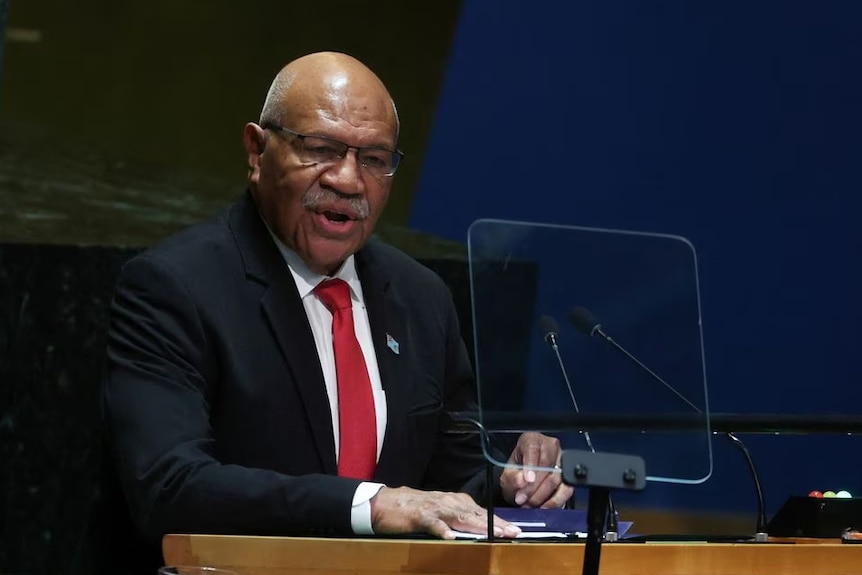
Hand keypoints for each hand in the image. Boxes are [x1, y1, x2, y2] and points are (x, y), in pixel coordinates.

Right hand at [370, 486, 521, 539]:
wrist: (385, 503)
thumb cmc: (414, 508)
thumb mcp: (440, 511)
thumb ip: (457, 518)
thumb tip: (478, 528)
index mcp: (454, 501)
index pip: (481, 512)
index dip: (499, 520)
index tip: (515, 529)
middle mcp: (448, 502)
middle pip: (476, 514)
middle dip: (496, 523)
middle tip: (513, 532)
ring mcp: (434, 508)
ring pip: (460, 516)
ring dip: (478, 525)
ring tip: (494, 534)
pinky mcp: (419, 515)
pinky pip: (433, 523)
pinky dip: (442, 529)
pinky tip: (451, 537)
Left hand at [500, 432, 573, 507]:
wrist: (523, 484)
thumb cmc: (517, 475)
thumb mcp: (507, 475)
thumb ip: (512, 478)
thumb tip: (522, 480)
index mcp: (532, 440)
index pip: (533, 448)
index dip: (530, 465)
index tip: (527, 480)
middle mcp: (550, 447)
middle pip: (547, 465)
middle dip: (534, 486)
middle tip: (523, 499)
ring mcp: (562, 461)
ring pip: (558, 478)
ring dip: (544, 496)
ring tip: (531, 505)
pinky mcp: (569, 477)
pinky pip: (567, 490)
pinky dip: (555, 501)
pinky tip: (544, 507)